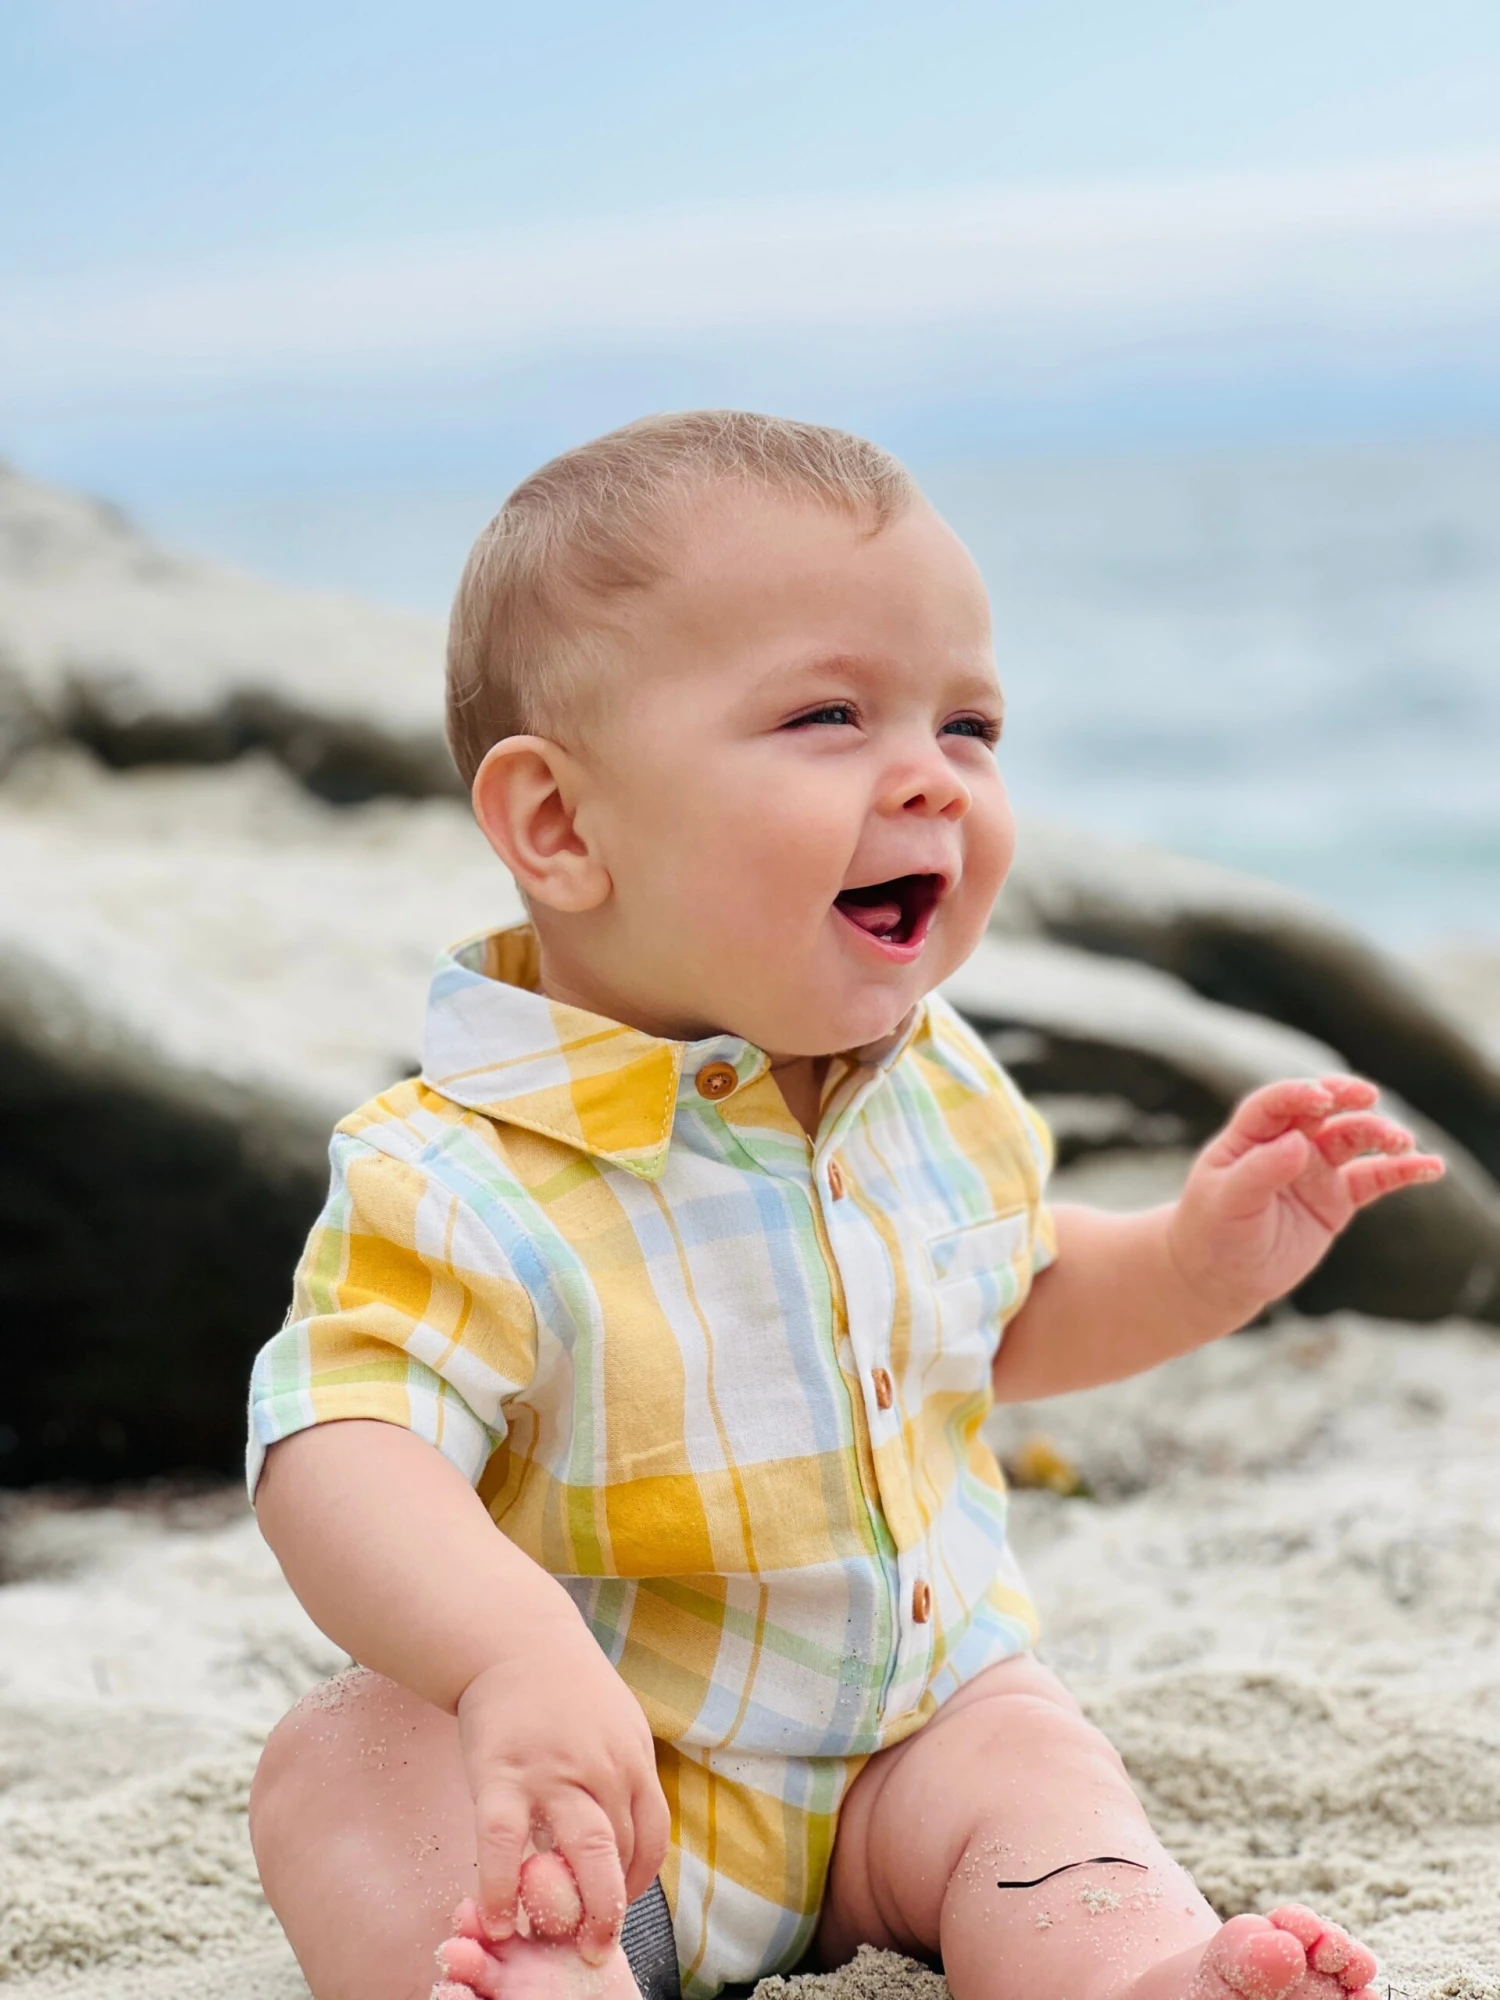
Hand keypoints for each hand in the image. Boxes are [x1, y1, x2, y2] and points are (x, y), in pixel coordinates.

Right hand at [455, 1616, 669, 1962]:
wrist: (512, 1636)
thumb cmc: (562, 1685)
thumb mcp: (614, 1720)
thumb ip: (623, 1770)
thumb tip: (627, 1827)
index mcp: (632, 1758)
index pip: (652, 1836)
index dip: (637, 1880)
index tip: (617, 1902)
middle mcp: (602, 1769)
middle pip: (620, 1853)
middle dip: (610, 1909)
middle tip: (594, 1947)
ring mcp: (554, 1773)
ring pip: (578, 1854)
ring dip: (572, 1909)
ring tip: (556, 1944)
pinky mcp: (503, 1775)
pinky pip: (506, 1845)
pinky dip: (503, 1888)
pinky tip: (497, 1918)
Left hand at [1167, 1075, 1444, 1319]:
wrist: (1220, 1276)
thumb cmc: (1212, 1232)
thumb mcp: (1227, 1202)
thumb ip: (1260, 1171)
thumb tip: (1298, 1143)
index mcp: (1250, 1136)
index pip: (1276, 1103)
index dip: (1299, 1094)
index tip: (1322, 1098)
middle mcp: (1286, 1144)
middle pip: (1323, 1112)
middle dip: (1346, 1100)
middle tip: (1370, 1098)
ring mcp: (1315, 1169)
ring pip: (1353, 1140)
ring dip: (1379, 1134)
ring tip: (1402, 1142)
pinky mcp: (1337, 1199)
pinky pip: (1374, 1179)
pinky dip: (1402, 1172)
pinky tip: (1429, 1167)